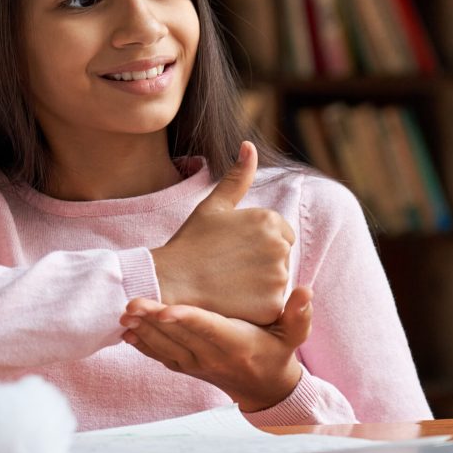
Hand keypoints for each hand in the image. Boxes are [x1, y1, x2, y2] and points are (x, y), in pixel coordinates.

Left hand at [119, 286, 312, 412]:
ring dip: (143, 331)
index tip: (166, 310)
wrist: (264, 389)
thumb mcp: (294, 335)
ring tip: (124, 313)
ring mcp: (197, 364)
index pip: (209, 329)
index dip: (187, 319)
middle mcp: (212, 357)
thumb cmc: (278, 352)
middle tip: (131, 303)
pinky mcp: (186, 367)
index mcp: (236, 344)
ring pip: (165, 347)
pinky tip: (127, 332)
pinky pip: (161, 357)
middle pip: (179, 336)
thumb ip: (298, 313)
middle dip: (153, 320)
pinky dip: (143, 345)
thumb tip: (306, 290)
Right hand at [151, 141, 293, 325]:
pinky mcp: (271, 306)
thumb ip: (238, 177)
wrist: (170, 281)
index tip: (233, 249)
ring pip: (278, 282)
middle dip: (261, 263)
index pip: (281, 233)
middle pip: (281, 258)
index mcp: (269, 220)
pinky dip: (257, 307)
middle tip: (229, 267)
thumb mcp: (214, 206)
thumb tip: (249, 145)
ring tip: (229, 283)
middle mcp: (279, 246)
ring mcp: (277, 278)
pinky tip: (233, 301)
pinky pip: (272, 306)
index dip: (256, 243)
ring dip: (260, 285)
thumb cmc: (191, 242)